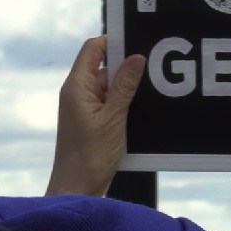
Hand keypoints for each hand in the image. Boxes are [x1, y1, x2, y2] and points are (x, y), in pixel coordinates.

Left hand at [46, 36, 145, 196]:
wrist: (77, 189)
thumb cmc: (90, 156)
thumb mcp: (113, 118)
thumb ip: (125, 86)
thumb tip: (136, 58)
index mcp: (77, 86)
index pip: (93, 49)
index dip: (114, 41)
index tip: (138, 41)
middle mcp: (78, 92)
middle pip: (104, 65)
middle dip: (127, 65)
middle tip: (154, 65)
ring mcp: (84, 106)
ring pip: (109, 85)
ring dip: (128, 86)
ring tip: (153, 87)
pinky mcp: (92, 120)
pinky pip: (109, 101)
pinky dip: (125, 101)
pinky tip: (142, 107)